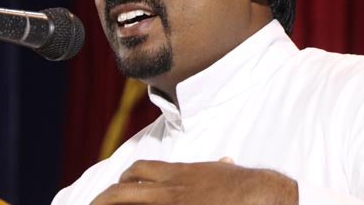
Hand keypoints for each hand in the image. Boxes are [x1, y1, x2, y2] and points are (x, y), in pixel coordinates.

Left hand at [90, 158, 297, 204]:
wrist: (260, 195)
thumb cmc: (246, 186)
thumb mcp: (226, 172)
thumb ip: (218, 168)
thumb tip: (223, 162)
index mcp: (179, 175)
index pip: (140, 171)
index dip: (125, 179)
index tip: (119, 186)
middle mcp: (169, 191)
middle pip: (123, 191)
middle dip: (104, 199)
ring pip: (129, 204)